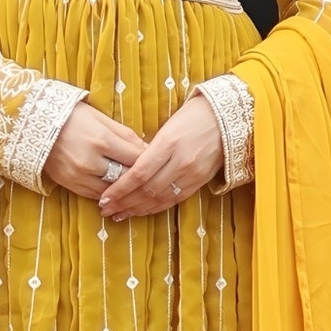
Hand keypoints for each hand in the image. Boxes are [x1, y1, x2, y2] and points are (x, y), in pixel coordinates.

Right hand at [41, 100, 149, 203]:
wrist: (33, 125)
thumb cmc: (71, 116)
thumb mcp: (99, 118)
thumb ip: (124, 134)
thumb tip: (147, 149)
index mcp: (102, 140)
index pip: (136, 158)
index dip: (150, 161)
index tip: (159, 162)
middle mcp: (92, 161)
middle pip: (127, 177)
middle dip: (141, 178)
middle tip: (152, 178)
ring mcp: (80, 176)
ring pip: (113, 190)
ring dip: (125, 189)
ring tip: (136, 187)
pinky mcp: (70, 185)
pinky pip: (96, 195)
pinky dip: (108, 194)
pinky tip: (116, 191)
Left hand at [98, 93, 224, 220]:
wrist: (227, 118)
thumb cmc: (192, 116)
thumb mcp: (167, 127)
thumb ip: (149, 149)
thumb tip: (129, 169)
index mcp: (168, 143)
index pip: (138, 174)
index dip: (119, 190)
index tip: (104, 198)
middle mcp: (180, 162)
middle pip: (147, 190)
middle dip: (124, 203)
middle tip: (106, 210)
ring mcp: (192, 174)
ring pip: (160, 199)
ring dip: (137, 209)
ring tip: (119, 214)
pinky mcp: (200, 182)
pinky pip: (175, 200)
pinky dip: (156, 208)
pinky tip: (142, 211)